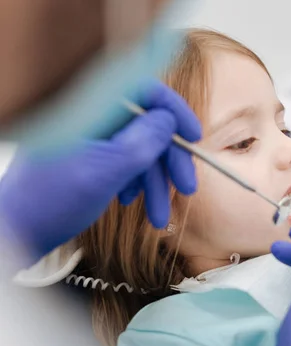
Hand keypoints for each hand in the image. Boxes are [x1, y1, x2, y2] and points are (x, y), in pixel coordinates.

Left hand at [0, 81, 200, 261]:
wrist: (16, 232)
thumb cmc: (51, 201)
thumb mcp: (107, 170)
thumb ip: (143, 141)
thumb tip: (169, 119)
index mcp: (87, 107)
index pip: (142, 88)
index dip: (173, 110)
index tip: (194, 136)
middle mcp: (88, 115)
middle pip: (145, 123)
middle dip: (168, 160)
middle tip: (187, 188)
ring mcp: (86, 134)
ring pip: (137, 146)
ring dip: (154, 180)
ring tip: (158, 216)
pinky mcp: (86, 152)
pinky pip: (122, 158)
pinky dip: (134, 181)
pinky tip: (131, 201)